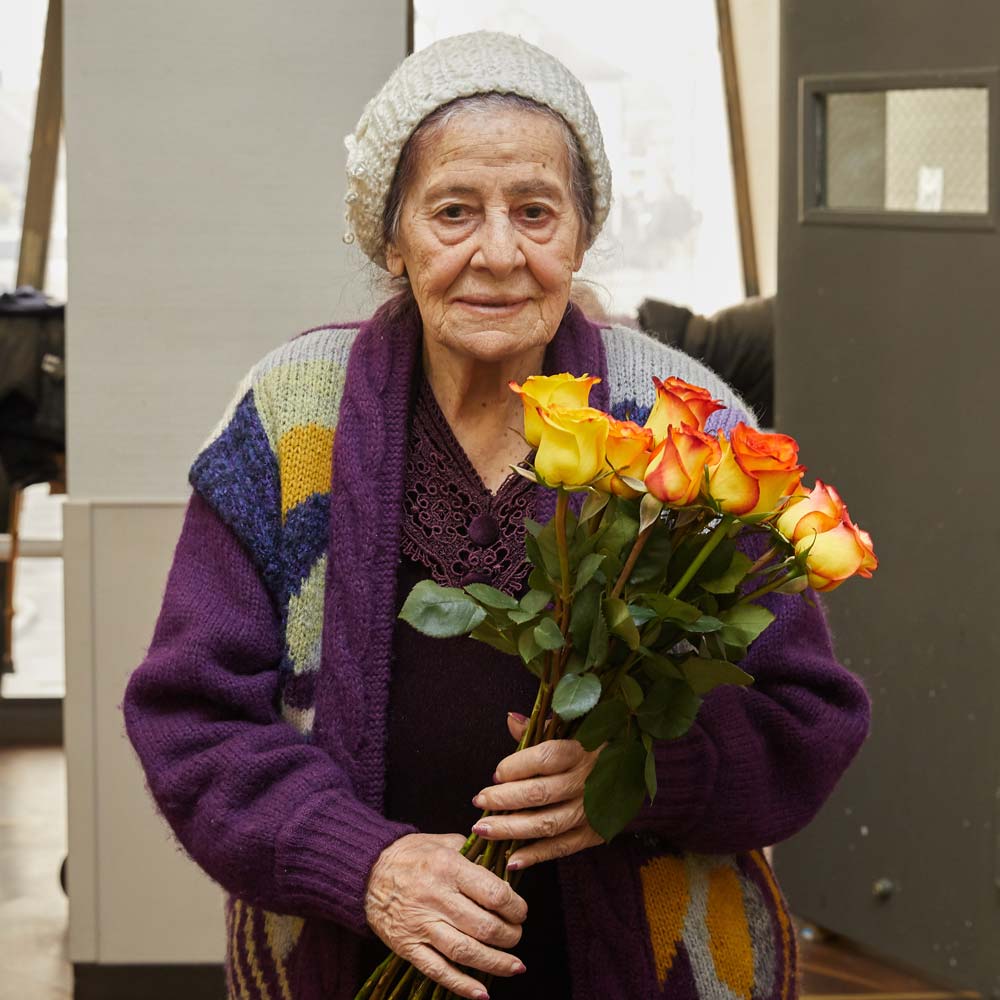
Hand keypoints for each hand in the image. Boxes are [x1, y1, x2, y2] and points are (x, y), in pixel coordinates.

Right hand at [364, 832, 527, 998]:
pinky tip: (482, 993)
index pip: (494, 893)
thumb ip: (473, 853)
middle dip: (510, 936)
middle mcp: (436, 897)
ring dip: (495, 963)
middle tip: (517, 935)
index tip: (520, 911)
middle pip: (484, 926)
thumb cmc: (410, 855)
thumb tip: (503, 865)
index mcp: (448, 867)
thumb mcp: (442, 841)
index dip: (515, 907)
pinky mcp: (408, 946)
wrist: (366, 871)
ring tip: (515, 966)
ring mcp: (421, 925)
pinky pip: (438, 970)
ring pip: (465, 952)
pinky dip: (462, 985)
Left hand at [469, 713, 604, 869]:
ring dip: (511, 829)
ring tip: (483, 829)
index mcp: (581, 750)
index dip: (516, 766)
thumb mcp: (572, 729)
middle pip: (540, 794)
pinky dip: (535, 856)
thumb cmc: (593, 745)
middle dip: (504, 800)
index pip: (545, 758)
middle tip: (478, 802)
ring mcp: (591, 811)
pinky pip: (561, 848)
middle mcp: (587, 781)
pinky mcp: (594, 834)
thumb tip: (510, 720)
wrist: (633, 771)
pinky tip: (510, 859)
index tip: (495, 774)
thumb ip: (539, 728)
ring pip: (547, 824)